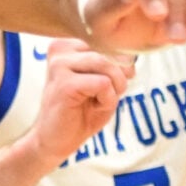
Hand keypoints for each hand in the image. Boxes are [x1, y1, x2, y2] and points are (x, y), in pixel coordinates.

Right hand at [18, 40, 130, 169]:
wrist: (56, 141)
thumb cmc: (79, 113)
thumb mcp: (104, 83)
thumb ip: (115, 66)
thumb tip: (130, 60)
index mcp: (67, 46)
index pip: (108, 43)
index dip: (116, 68)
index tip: (100, 86)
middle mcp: (60, 50)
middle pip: (109, 53)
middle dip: (116, 79)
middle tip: (100, 98)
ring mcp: (60, 65)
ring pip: (107, 65)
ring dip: (112, 90)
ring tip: (95, 102)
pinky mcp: (64, 84)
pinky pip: (104, 83)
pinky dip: (107, 99)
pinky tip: (93, 108)